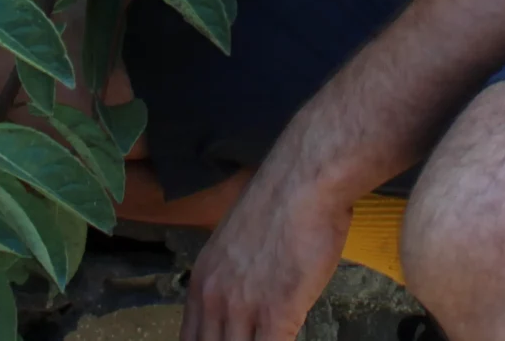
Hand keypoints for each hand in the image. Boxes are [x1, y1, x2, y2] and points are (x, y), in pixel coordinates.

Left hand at [182, 150, 355, 340]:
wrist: (303, 181)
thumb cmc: (280, 204)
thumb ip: (233, 279)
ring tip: (269, 337)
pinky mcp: (275, 313)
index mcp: (201, 282)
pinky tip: (291, 337)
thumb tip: (245, 301)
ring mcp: (242, 308)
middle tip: (250, 338)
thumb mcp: (236, 245)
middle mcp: (213, 299)